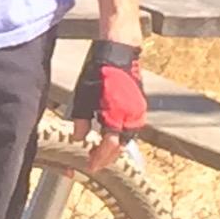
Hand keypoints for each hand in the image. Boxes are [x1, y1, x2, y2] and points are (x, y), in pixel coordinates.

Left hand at [69, 39, 145, 172]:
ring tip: (102, 152)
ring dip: (116, 147)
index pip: (109, 146)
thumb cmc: (99, 72)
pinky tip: (112, 136)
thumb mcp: (83, 97)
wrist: (118, 52)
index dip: (99, 158)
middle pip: (121, 146)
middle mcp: (131, 116)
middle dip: (108, 157)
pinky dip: (122, 135)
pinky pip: (132, 127)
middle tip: (95, 163)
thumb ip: (81, 120)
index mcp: (116, 115)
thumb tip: (79, 138)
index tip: (90, 166)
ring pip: (128, 138)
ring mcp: (138, 111)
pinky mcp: (140, 105)